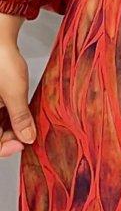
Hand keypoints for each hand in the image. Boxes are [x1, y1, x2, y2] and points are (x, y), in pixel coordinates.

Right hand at [0, 38, 34, 156]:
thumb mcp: (14, 93)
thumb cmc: (1, 62)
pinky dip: (9, 116)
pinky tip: (21, 114)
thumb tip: (27, 138)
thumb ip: (20, 117)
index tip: (21, 144)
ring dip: (11, 127)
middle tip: (27, 134)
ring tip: (27, 125)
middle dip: (10, 137)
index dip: (5, 147)